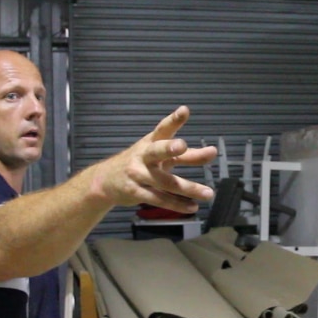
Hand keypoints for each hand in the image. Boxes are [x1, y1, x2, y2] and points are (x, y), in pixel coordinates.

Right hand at [91, 106, 216, 212]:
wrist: (105, 180)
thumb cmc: (141, 163)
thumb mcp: (161, 155)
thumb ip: (188, 155)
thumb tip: (212, 152)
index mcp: (151, 142)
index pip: (163, 128)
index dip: (173, 120)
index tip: (184, 110)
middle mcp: (144, 156)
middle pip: (156, 150)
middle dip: (168, 148)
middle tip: (182, 146)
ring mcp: (138, 174)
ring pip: (165, 181)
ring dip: (188, 188)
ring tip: (208, 193)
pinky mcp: (135, 192)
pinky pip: (159, 199)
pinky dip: (177, 204)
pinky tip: (192, 207)